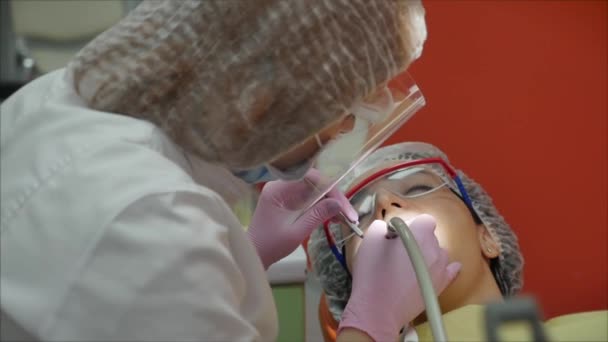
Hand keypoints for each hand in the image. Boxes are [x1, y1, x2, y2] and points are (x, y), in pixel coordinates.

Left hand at [247, 168, 357, 268]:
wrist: (254, 255)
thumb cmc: (270, 245)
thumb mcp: (296, 232)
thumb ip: (317, 215)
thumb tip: (338, 204)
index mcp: (278, 189)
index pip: (310, 178)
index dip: (331, 190)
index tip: (343, 207)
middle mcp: (281, 186)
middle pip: (314, 183)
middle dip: (333, 197)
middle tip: (349, 215)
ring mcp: (284, 193)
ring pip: (314, 191)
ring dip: (330, 203)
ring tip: (344, 219)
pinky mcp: (288, 201)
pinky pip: (309, 199)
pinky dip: (322, 207)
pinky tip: (333, 218)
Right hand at [338, 215, 460, 341]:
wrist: (378, 310)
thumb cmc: (373, 274)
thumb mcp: (369, 240)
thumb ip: (381, 226)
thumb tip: (387, 228)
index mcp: (420, 234)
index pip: (423, 220)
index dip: (409, 226)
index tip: (397, 236)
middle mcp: (436, 249)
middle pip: (430, 236)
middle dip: (416, 239)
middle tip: (398, 251)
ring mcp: (442, 269)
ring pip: (437, 253)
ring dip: (426, 254)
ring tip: (408, 266)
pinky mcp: (442, 286)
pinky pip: (449, 270)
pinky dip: (442, 268)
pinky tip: (434, 269)